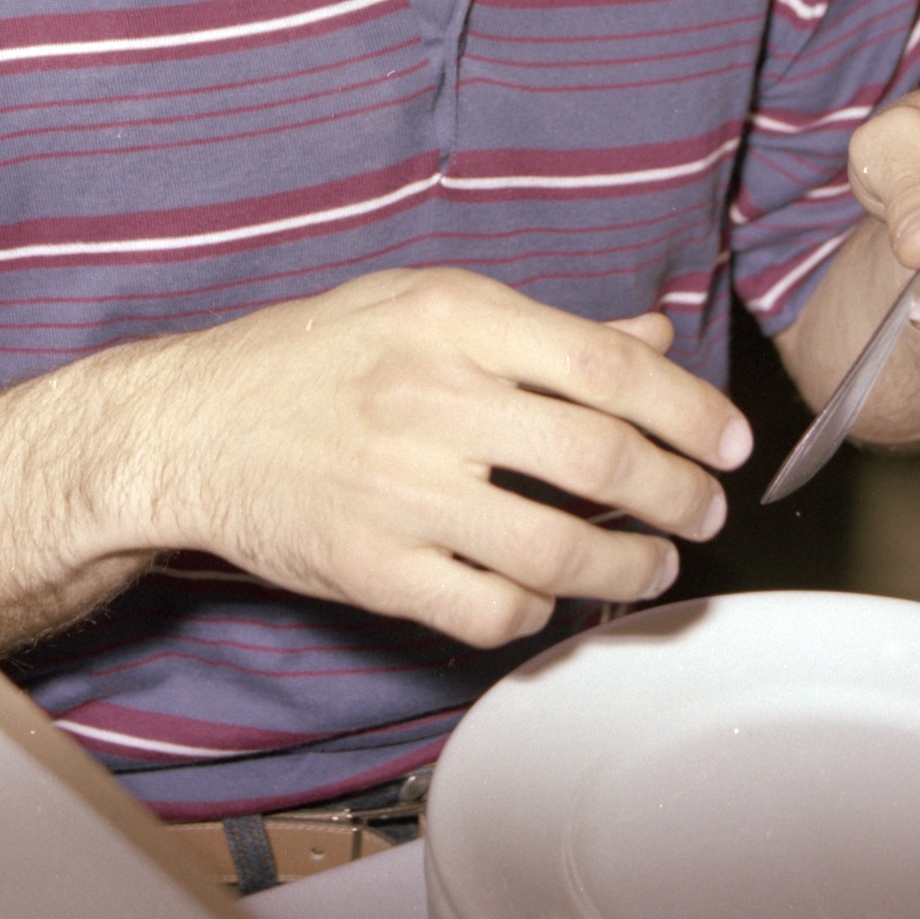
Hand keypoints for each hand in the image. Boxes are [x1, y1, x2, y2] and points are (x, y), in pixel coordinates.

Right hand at [115, 268, 751, 649]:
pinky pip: (491, 609)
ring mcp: (399, 489)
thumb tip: (653, 342)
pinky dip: (539, 610)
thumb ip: (543, 331)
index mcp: (450, 317)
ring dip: (630, 568)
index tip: (728, 441)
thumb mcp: (424, 308)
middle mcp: (429, 397)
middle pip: (599, 459)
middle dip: (678, 495)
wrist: (190, 427)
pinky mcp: (371, 568)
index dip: (687, 409)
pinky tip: (549, 592)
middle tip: (703, 511)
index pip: (604, 365)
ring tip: (653, 566)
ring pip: (558, 548)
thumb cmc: (314, 358)